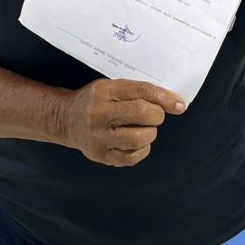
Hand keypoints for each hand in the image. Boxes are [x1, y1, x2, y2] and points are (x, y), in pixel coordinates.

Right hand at [61, 78, 185, 166]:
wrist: (65, 119)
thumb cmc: (95, 101)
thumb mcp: (111, 87)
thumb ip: (138, 92)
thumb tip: (174, 104)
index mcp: (104, 91)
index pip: (141, 91)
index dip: (164, 99)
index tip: (179, 105)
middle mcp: (99, 113)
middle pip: (142, 114)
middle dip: (157, 115)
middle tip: (154, 116)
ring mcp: (99, 137)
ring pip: (139, 138)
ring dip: (150, 133)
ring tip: (144, 129)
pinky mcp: (100, 155)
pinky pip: (132, 157)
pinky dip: (142, 150)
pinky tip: (138, 143)